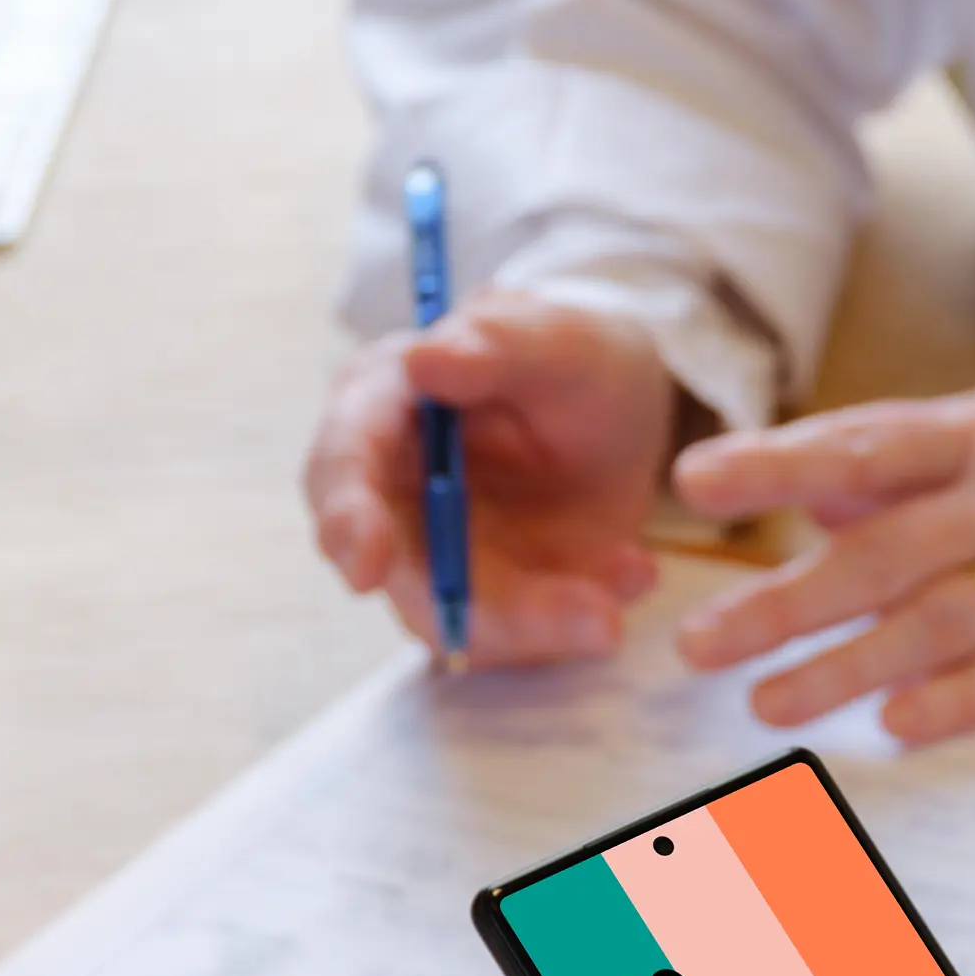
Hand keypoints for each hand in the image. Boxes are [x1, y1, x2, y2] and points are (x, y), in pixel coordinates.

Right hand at [304, 295, 675, 666]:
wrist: (621, 418)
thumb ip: (500, 343)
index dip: (348, 517)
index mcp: (379, 406)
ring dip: (539, 621)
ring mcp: (433, 553)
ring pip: (456, 616)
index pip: (343, 465)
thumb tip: (423, 360)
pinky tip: (631, 570)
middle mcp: (388, 490)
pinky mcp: (482, 597)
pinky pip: (513, 633)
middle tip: (570, 613)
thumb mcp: (563, 342)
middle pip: (392, 568)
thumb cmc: (573, 363)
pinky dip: (573, 617)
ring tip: (625, 579)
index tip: (368, 566)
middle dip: (466, 603)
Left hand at [667, 386, 974, 742]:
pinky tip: (899, 727)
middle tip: (702, 641)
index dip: (780, 462)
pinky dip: (962, 700)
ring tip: (769, 700)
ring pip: (938, 616)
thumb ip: (936, 456)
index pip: (868, 443)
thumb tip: (824, 485)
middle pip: (880, 548)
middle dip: (781, 597)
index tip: (701, 482)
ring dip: (846, 662)